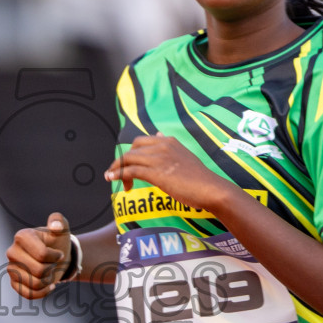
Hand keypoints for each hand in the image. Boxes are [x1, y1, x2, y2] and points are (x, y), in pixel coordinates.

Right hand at [6, 211, 72, 299]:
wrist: (56, 258)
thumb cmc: (57, 242)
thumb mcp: (62, 230)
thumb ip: (60, 222)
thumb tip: (55, 226)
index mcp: (22, 236)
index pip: (41, 254)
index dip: (56, 257)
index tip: (58, 254)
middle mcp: (12, 252)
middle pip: (38, 271)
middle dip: (52, 269)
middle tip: (53, 264)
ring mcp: (11, 268)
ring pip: (35, 284)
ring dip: (48, 281)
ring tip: (49, 272)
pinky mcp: (14, 282)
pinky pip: (29, 294)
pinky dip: (43, 292)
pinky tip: (48, 285)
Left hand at [105, 135, 232, 211]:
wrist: (211, 189)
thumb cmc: (200, 178)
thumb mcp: (184, 156)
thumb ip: (170, 148)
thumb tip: (159, 134)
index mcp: (169, 141)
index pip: (141, 141)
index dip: (131, 153)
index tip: (127, 165)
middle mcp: (162, 146)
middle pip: (132, 149)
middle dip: (121, 161)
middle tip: (117, 174)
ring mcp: (159, 158)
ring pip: (128, 159)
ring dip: (116, 169)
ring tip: (111, 178)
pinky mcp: (156, 172)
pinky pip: (130, 170)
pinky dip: (118, 174)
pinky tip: (113, 180)